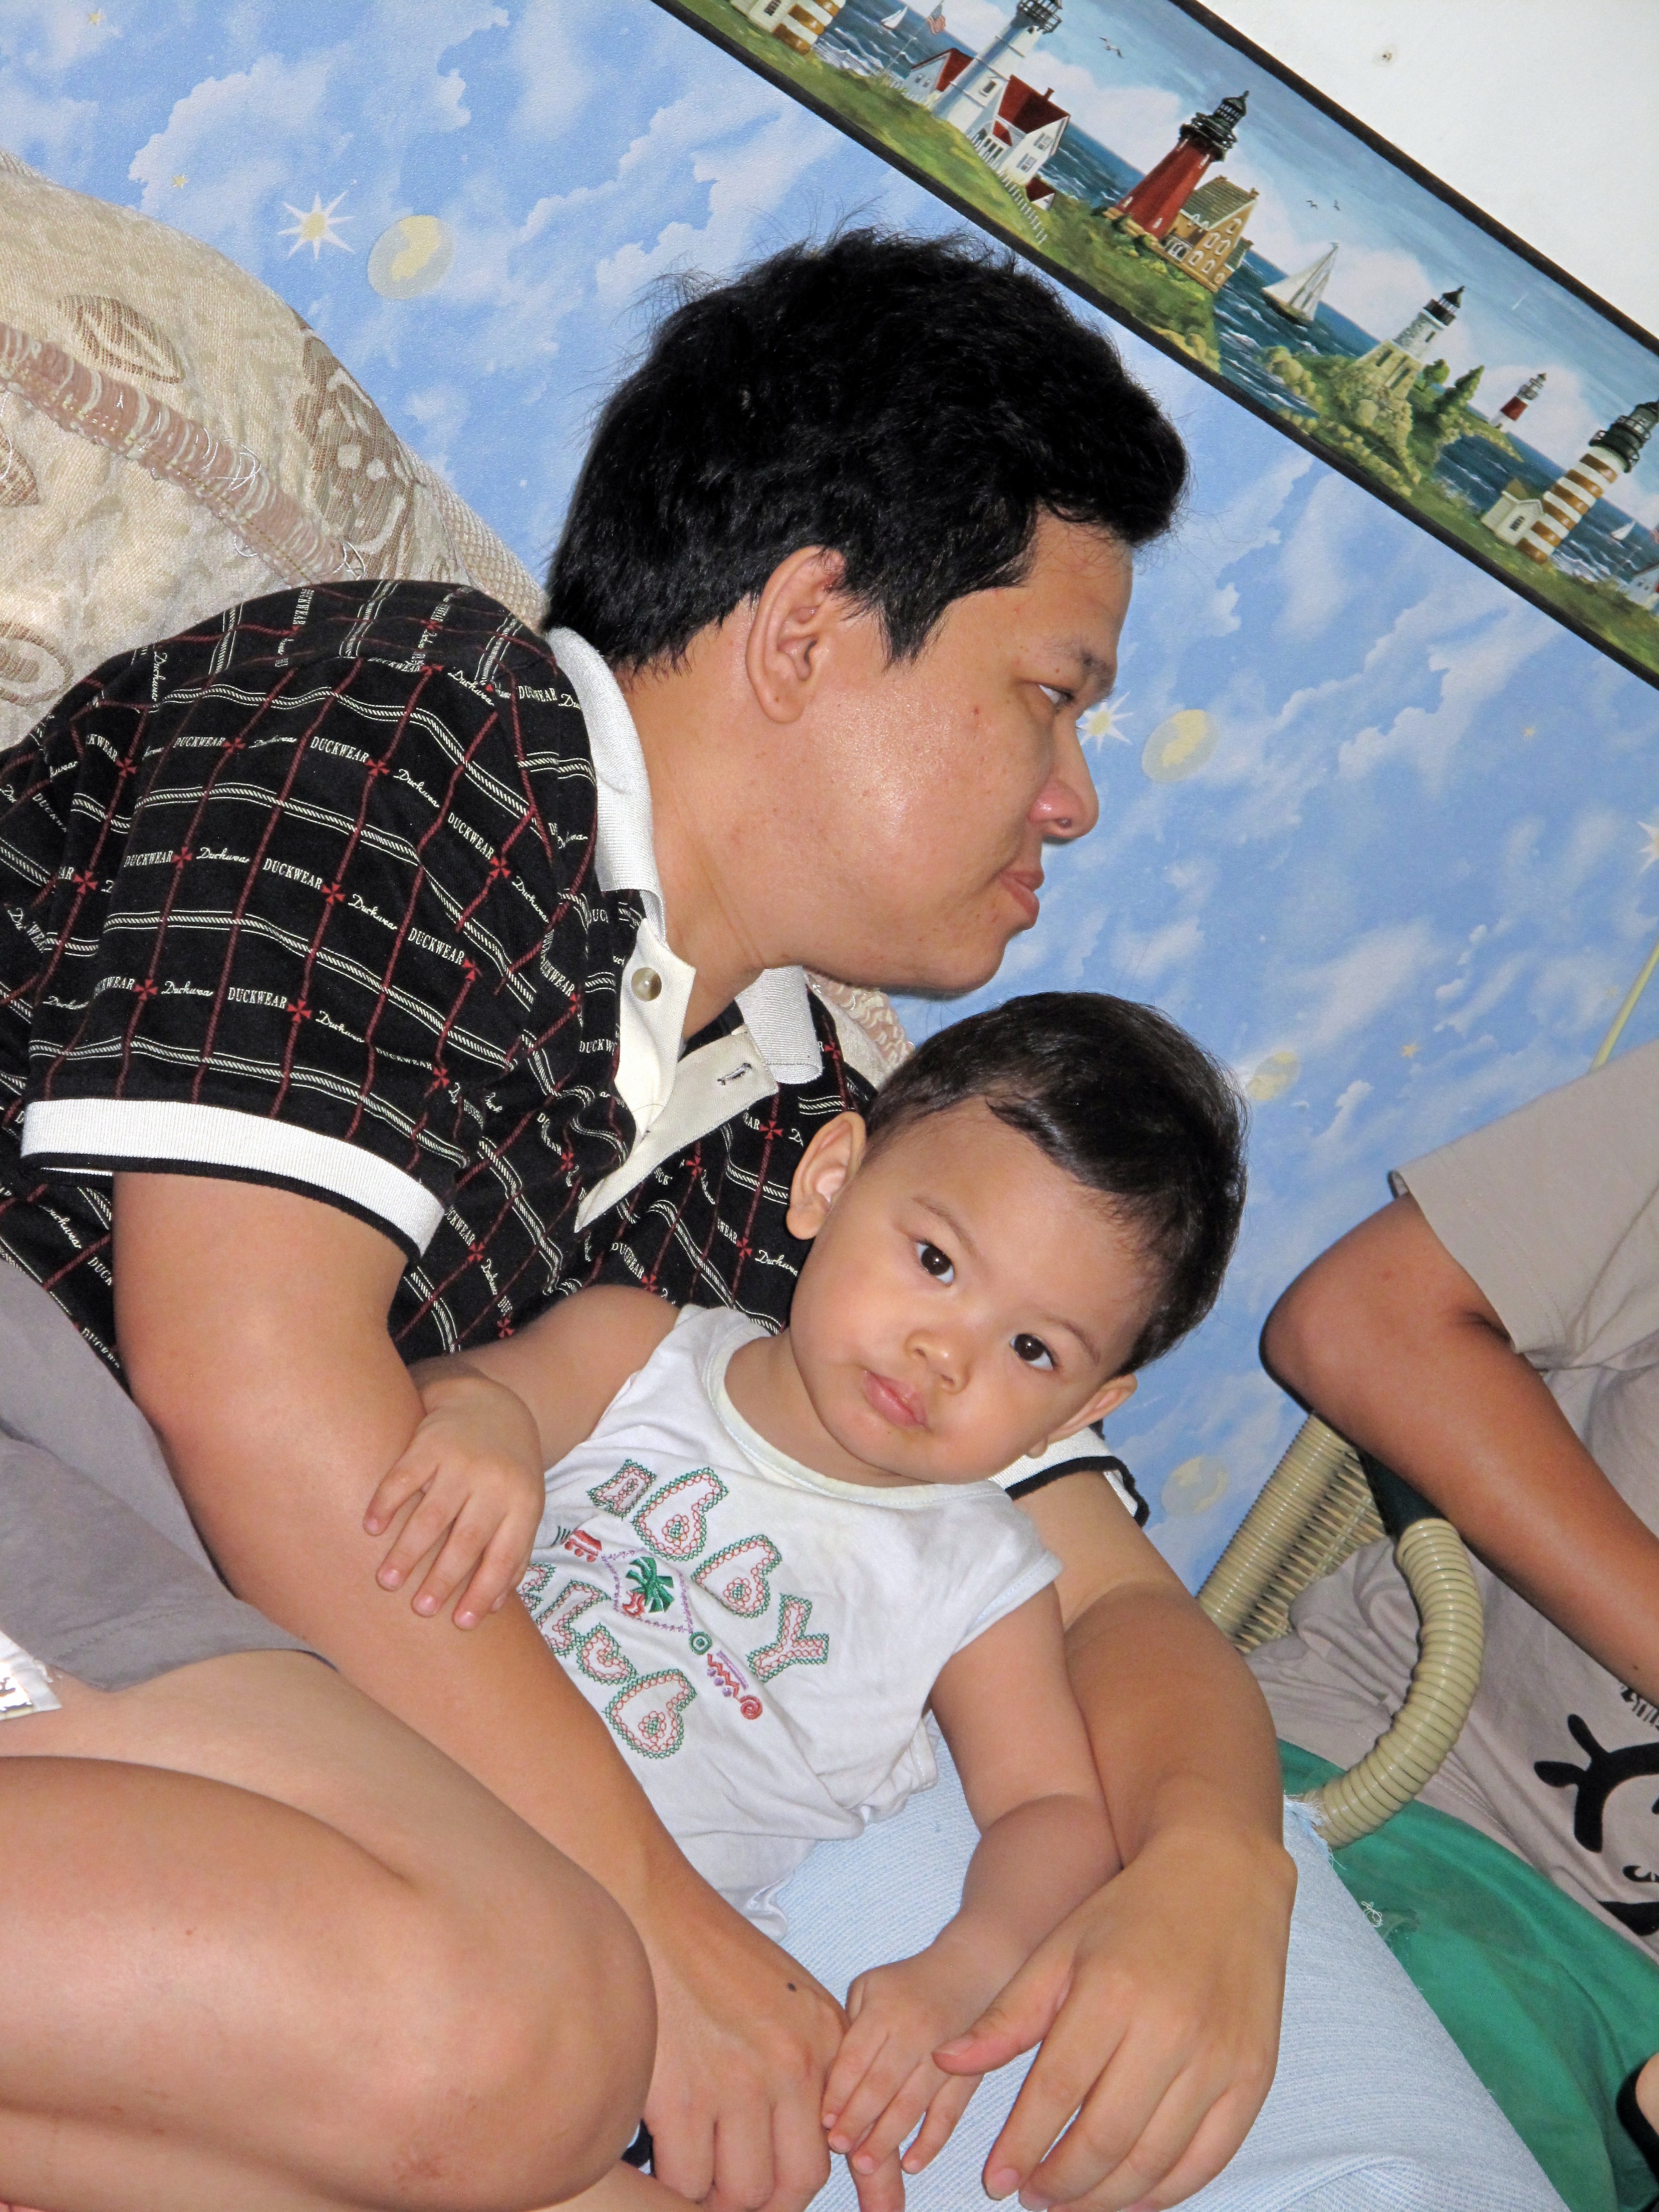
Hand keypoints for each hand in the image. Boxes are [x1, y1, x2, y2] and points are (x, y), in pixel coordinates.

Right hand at [363, 1370, 545, 1627]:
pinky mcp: (430, 1442)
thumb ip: (512, 1552)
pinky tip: (372, 1528)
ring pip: (432, 1513)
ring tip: (387, 1581)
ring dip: (408, 1550)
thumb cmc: (506, 1472)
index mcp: (522, 1504)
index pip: (504, 1555)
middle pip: (467, 1539)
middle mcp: (494, 1483)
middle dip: (442, 1578)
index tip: (461, 1623)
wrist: (492, 1405)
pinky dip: (386, 1503)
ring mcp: (461, 1461)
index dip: (483, 1592)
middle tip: (420, 1609)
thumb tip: (494, 1607)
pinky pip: (404, 1476)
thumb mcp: (524, 1507)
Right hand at [635, 1867, 845, 2211]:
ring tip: (698, 2170)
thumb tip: (827, 2132)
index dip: (833, 2186)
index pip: (844, 2144)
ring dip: (716, 2194)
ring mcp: (738, 2082)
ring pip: (742, 2192)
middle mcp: (792, 2065)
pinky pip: (687, 2180)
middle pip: (796, 2183)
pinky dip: (673, 2181)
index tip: (855, 2211)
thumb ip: (805, 2062)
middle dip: (766, 2200)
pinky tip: (663, 2153)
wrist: (645, 1906)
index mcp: (822, 2040)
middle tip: (735, 2189)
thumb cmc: (706, 1950)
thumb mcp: (782, 1999)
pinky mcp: (682, 2096)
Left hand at [821, 1944, 992, 2211]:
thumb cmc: (907, 1984)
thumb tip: (829, 2083)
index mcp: (884, 2010)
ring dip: (887, 2139)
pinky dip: (931, 2141)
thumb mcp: (870, 1987)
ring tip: (864, 2164)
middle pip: (881, 2085)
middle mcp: (914, 2033)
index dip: (838, 2093)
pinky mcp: (969, 2073)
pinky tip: (911, 2164)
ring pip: (912, 2104)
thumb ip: (850, 2028)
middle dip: (857, 2121)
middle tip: (839, 2149)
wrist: (969, 1971)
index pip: (855, 2058)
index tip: (824, 2122)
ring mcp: (945, 2054)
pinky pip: (948, 2114)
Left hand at [933, 1824, 1293, 2210]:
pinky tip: (1128, 2195)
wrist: (1221, 1878)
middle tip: (1032, 2196)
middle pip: (1105, 2139)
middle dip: (1060, 2184)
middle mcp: (1171, 2029)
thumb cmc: (1129, 1915)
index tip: (996, 2180)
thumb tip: (946, 2063)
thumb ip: (1007, 2015)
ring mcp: (1219, 2057)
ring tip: (1069, 2201)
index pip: (1056, 2092)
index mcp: (1112, 1991)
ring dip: (1105, 2197)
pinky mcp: (1253, 2077)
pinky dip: (1164, 2191)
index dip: (1020, 2146)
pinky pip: (1207, 2159)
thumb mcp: (1059, 1950)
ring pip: (1154, 2162)